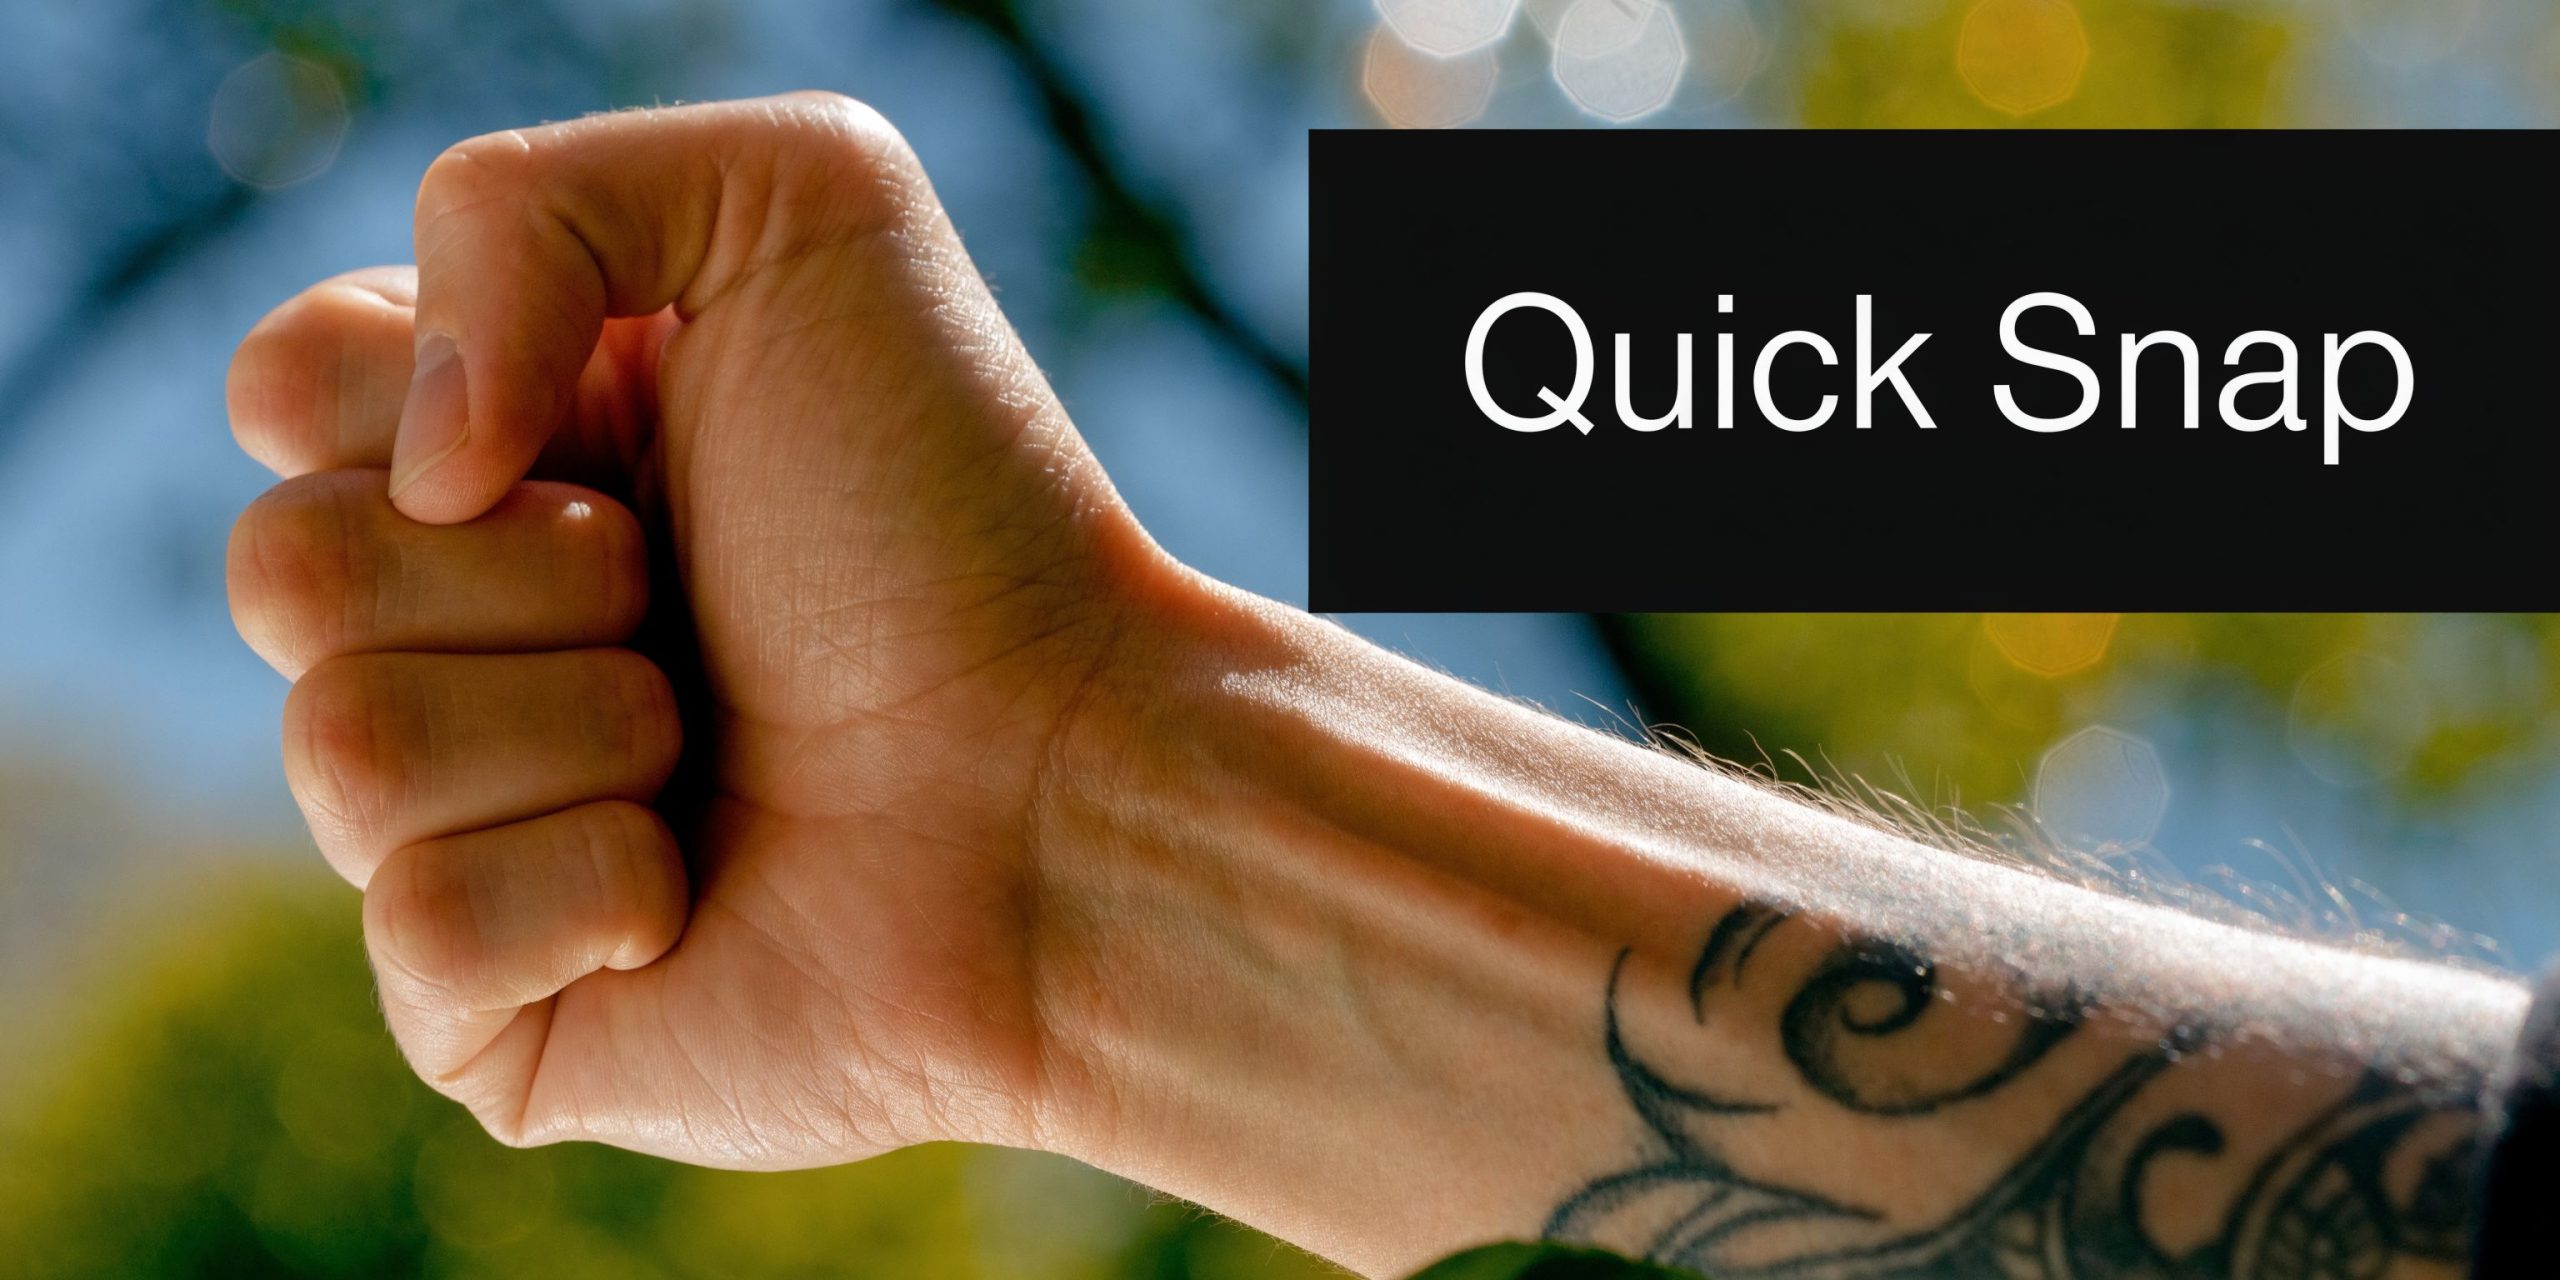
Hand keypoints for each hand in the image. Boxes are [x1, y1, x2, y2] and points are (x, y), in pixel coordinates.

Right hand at [226, 94, 1173, 1166]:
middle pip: (282, 566)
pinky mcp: (492, 1009)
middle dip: (529, 563)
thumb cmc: (951, 507)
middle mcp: (466, 635)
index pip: (283, 390)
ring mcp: (467, 824)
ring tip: (722, 736)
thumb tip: (408, 454)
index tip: (610, 427)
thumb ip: (521, 203)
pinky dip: (589, 887)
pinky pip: (417, 927)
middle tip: (693, 593)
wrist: (1072, 774)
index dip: (415, 396)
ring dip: (578, 717)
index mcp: (504, 454)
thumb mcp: (790, 207)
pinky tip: (702, 887)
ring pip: (339, 744)